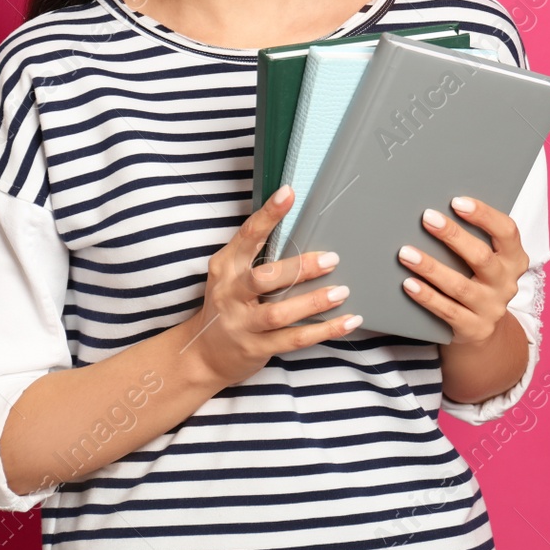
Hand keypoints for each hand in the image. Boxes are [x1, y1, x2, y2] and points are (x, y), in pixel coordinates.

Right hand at [181, 185, 361, 387]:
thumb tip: (299, 226)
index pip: (247, 236)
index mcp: (225, 267)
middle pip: (264, 278)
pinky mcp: (255, 348)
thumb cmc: (228, 305)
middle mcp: (230, 294)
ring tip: (342, 292)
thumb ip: (256, 255)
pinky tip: (347, 322)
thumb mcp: (231, 275)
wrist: (203, 355)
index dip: (268, 215)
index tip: (288, 193)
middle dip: (299, 268)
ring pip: (278, 313)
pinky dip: (323, 330)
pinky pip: (293, 339)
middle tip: (331, 259)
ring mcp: (241, 324)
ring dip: (313, 302)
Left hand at [398, 196, 527, 345]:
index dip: (484, 215)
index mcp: (514, 259)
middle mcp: (506, 283)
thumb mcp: (487, 259)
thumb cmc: (478, 280)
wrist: (484, 329)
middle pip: (481, 257)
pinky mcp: (474, 328)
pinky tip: (409, 283)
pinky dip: (427, 296)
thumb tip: (437, 212)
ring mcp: (491, 308)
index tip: (457, 201)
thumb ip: (473, 238)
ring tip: (406, 253)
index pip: (507, 231)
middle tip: (428, 218)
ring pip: (460, 286)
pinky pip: (447, 311)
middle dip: (453, 236)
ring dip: (431, 267)